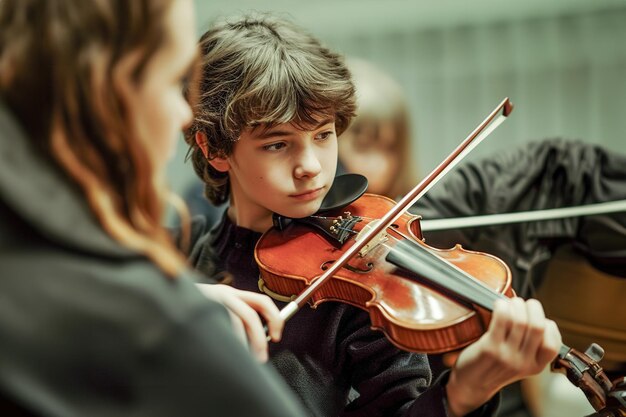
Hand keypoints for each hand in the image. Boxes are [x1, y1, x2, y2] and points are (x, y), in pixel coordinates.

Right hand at [196, 283, 283, 361]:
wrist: (162, 296)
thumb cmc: (191, 308)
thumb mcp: (217, 308)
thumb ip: (235, 318)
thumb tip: (258, 341)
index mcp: (231, 293)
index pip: (262, 302)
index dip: (274, 319)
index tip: (277, 337)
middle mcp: (223, 293)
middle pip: (250, 314)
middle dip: (259, 338)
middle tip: (261, 356)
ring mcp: (209, 300)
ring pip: (234, 322)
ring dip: (242, 344)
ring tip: (241, 359)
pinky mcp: (197, 309)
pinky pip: (217, 328)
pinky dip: (225, 341)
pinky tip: (221, 350)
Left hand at [445, 297, 561, 416]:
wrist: (471, 384)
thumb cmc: (495, 366)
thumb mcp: (521, 363)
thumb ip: (531, 345)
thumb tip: (534, 312)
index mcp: (535, 366)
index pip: (553, 343)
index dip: (548, 324)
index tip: (538, 317)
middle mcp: (523, 362)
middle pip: (537, 326)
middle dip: (532, 307)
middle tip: (523, 303)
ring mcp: (507, 356)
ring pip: (520, 320)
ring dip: (515, 304)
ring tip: (510, 303)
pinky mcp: (490, 348)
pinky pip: (502, 319)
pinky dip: (502, 306)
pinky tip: (498, 305)